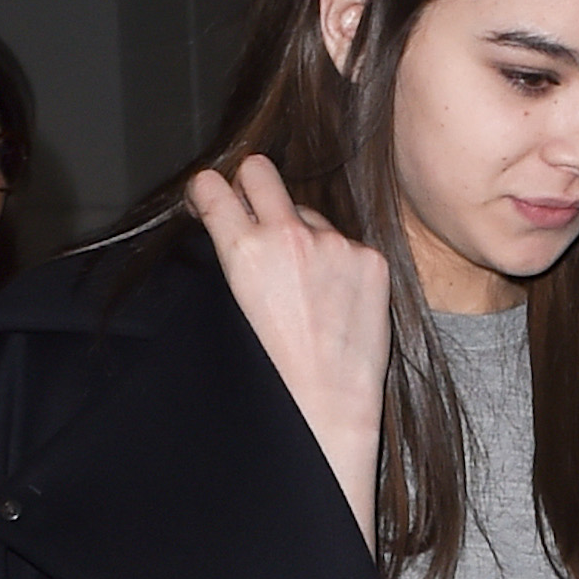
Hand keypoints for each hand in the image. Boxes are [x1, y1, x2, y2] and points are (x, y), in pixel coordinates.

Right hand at [186, 155, 389, 545]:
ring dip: (304, 237)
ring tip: (307, 293)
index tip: (211, 199)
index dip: (208, 191)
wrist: (327, 408)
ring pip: (308, 214)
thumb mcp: (234, 311)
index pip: (211, 185)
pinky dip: (342, 266)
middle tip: (254, 213)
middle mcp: (289, 236)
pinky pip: (347, 245)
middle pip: (259, 170)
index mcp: (244, 251)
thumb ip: (237, 260)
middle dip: (251, 185)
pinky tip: (338, 304)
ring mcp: (335, 244)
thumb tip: (239, 231)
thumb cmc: (275, 375)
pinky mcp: (371, 259)